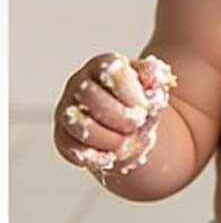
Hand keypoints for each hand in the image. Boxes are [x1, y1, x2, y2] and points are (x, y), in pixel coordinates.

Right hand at [53, 53, 167, 173]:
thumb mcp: (152, 85)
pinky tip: (112, 156)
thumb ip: (155, 78)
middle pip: (91, 97)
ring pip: (79, 124)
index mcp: (102, 66)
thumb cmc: (138, 100)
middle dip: (118, 115)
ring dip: (108, 137)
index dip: (128, 91)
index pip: (110, 71)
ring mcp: (67, 111)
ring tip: (128, 141)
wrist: (129, 124)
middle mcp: (79, 85)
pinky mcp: (63, 137)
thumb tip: (155, 77)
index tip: (145, 106)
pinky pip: (72, 147)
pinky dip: (94, 154)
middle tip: (137, 123)